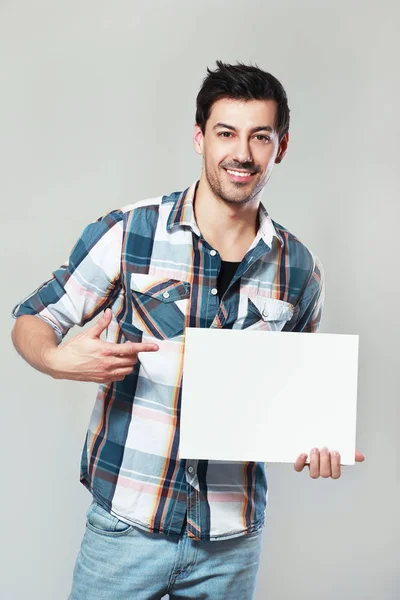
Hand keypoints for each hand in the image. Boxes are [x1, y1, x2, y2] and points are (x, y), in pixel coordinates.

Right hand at [44, 308, 158, 381]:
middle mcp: (108, 364)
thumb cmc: (73, 349)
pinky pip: (119, 377)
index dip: (144, 348)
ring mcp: (105, 373)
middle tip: (130, 347)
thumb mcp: (88, 334)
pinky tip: (116, 365)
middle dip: (134, 354)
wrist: (60, 364)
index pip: (131, 350)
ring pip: (127, 370)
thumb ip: (101, 324)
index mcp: (106, 351)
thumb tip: (109, 312)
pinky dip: (122, 371)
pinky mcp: (102, 379)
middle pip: (131, 361)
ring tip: (123, 356)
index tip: (155, 347)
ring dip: (129, 363)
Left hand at [294, 447, 364, 478]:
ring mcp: (311, 468)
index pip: (336, 474)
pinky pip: (298, 468)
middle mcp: (322, 470)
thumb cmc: (330, 444)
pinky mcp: (300, 463)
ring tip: (315, 449)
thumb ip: (351, 451)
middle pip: (325, 474)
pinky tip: (304, 454)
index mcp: (332, 468)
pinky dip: (300, 462)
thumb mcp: (342, 446)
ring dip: (315, 462)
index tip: (335, 452)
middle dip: (325, 461)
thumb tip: (360, 457)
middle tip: (324, 449)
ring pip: (314, 474)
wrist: (315, 436)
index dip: (335, 465)